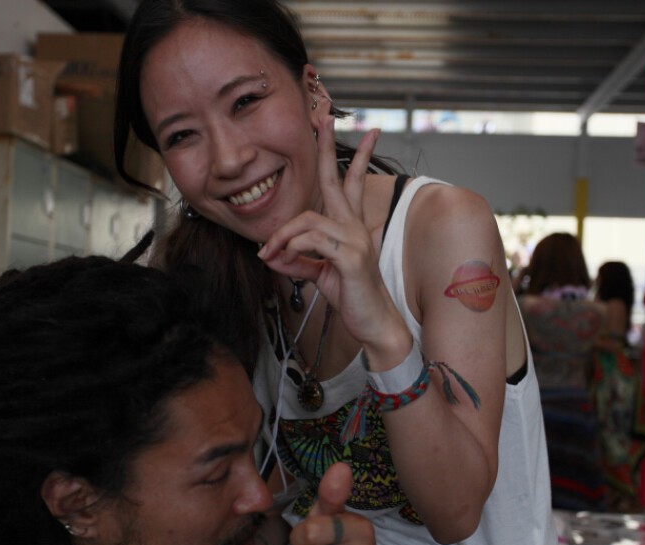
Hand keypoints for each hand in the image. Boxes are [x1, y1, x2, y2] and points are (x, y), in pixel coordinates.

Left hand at [257, 117, 406, 352]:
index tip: (358, 133)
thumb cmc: (353, 299)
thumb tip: (273, 256)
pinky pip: (313, 242)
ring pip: (308, 221)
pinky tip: (284, 260)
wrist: (375, 324)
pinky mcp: (351, 257)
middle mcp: (355, 227)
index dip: (353, 157)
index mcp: (350, 227)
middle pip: (337, 181)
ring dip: (282, 236)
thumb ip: (299, 262)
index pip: (350, 184)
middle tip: (323, 119)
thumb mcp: (320, 275)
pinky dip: (292, 249)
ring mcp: (355, 240)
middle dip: (327, 149)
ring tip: (270, 254)